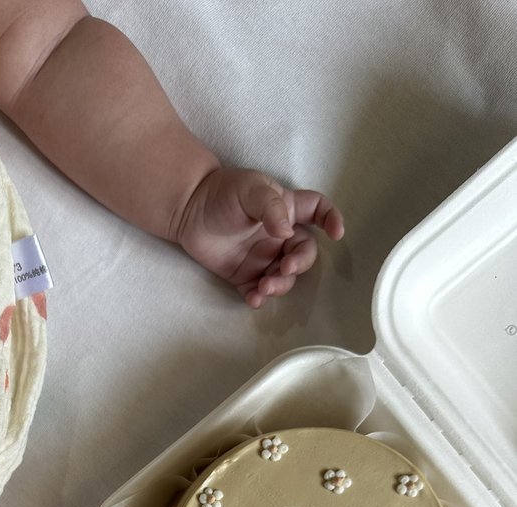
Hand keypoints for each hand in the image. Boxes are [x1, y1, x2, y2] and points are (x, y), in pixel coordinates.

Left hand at [176, 167, 343, 308]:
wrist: (188, 209)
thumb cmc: (222, 191)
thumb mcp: (251, 189)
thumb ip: (271, 208)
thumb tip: (287, 233)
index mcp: (287, 210)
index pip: (318, 212)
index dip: (331, 220)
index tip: (336, 233)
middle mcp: (279, 236)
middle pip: (304, 254)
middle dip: (299, 265)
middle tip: (285, 268)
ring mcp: (262, 257)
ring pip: (283, 276)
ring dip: (280, 285)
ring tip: (265, 286)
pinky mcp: (243, 275)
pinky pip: (257, 291)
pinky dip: (259, 298)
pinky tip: (254, 299)